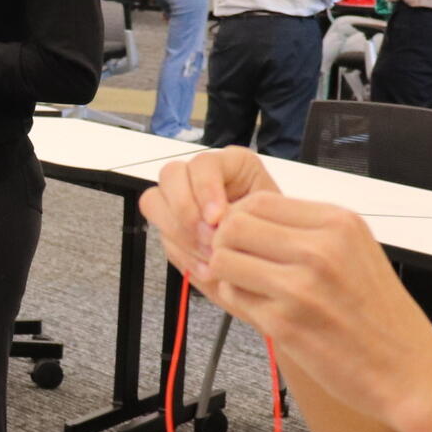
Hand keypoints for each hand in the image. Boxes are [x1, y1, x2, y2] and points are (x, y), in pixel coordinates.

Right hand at [137, 147, 277, 281]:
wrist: (274, 262)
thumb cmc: (277, 233)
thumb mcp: (269, 218)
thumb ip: (239, 215)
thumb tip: (215, 226)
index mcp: (231, 164)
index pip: (203, 163)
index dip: (205, 190)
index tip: (217, 218)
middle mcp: (201, 176)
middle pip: (170, 175)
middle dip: (185, 211)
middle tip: (208, 237)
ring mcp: (183, 200)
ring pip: (154, 202)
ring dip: (180, 233)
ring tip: (210, 257)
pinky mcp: (173, 226)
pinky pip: (162, 235)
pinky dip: (182, 254)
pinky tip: (205, 268)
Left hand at [201, 192, 431, 427]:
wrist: (407, 370)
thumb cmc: (382, 316)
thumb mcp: (357, 252)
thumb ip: (309, 232)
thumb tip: (248, 219)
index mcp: (338, 223)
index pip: (258, 200)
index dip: (240, 218)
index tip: (245, 239)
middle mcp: (319, 248)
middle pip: (234, 224)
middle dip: (226, 244)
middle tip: (239, 263)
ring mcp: (300, 286)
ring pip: (224, 259)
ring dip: (228, 274)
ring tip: (252, 288)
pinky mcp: (284, 323)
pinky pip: (234, 297)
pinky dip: (239, 302)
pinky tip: (264, 310)